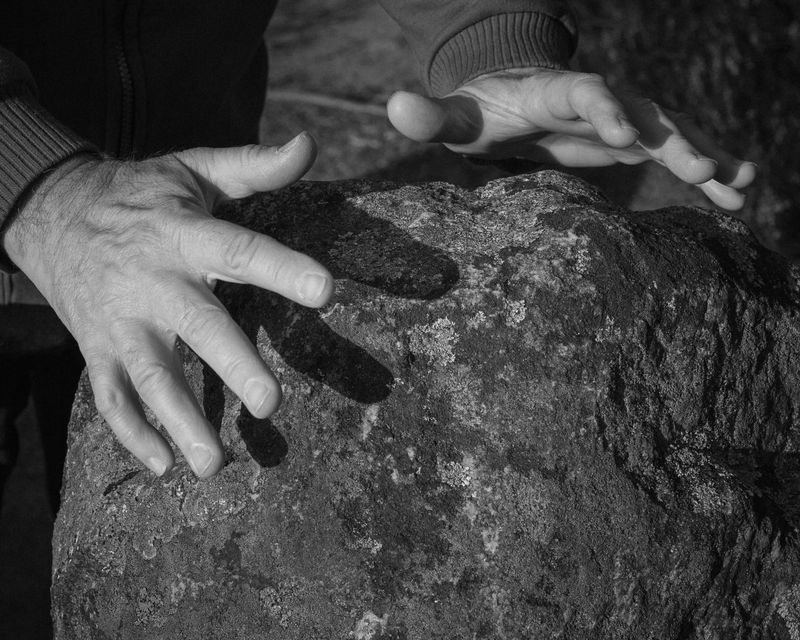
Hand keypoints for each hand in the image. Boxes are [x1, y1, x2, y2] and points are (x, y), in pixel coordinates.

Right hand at [2, 133, 332, 477]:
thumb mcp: (193, 168)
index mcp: (185, 234)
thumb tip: (309, 145)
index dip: (283, 270)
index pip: (241, 251)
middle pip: (196, 325)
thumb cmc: (141, 194)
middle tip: (269, 402)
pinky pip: (112, 397)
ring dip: (179, 420)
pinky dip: (133, 433)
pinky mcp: (98, 348)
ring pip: (150, 375)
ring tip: (215, 464)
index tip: (326, 291)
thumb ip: (254, 165)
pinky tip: (163, 467)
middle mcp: (154, 281)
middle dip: (232, 363)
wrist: (51, 212)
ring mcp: (122, 321)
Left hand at [387, 68, 755, 210]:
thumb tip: (393, 105)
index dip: (605, 106)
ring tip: (744, 184)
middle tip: (705, 170)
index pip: (583, 90)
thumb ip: (429, 116)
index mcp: (552, 92)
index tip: (625, 134)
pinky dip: (706, 169)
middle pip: (642, 112)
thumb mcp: (454, 117)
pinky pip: (673, 152)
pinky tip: (739, 194)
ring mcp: (619, 119)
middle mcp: (597, 101)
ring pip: (670, 132)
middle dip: (674, 139)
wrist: (509, 101)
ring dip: (706, 155)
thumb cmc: (479, 112)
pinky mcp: (631, 142)